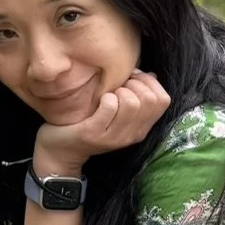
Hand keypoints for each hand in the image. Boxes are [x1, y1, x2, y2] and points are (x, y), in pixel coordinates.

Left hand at [32, 71, 170, 174]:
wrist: (61, 150)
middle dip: (134, 84)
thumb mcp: (118, 113)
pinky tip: (99, 100)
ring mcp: (115, 136)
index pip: (164, 100)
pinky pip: (109, 106)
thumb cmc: (90, 122)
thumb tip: (150, 74)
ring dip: (119, 90)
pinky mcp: (95, 133)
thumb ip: (135, 96)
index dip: (150, 82)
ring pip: (132, 102)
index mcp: (142, 128)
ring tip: (108, 94)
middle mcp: (133, 134)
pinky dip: (105, 97)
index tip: (132, 79)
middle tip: (117, 86)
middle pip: (149, 99)